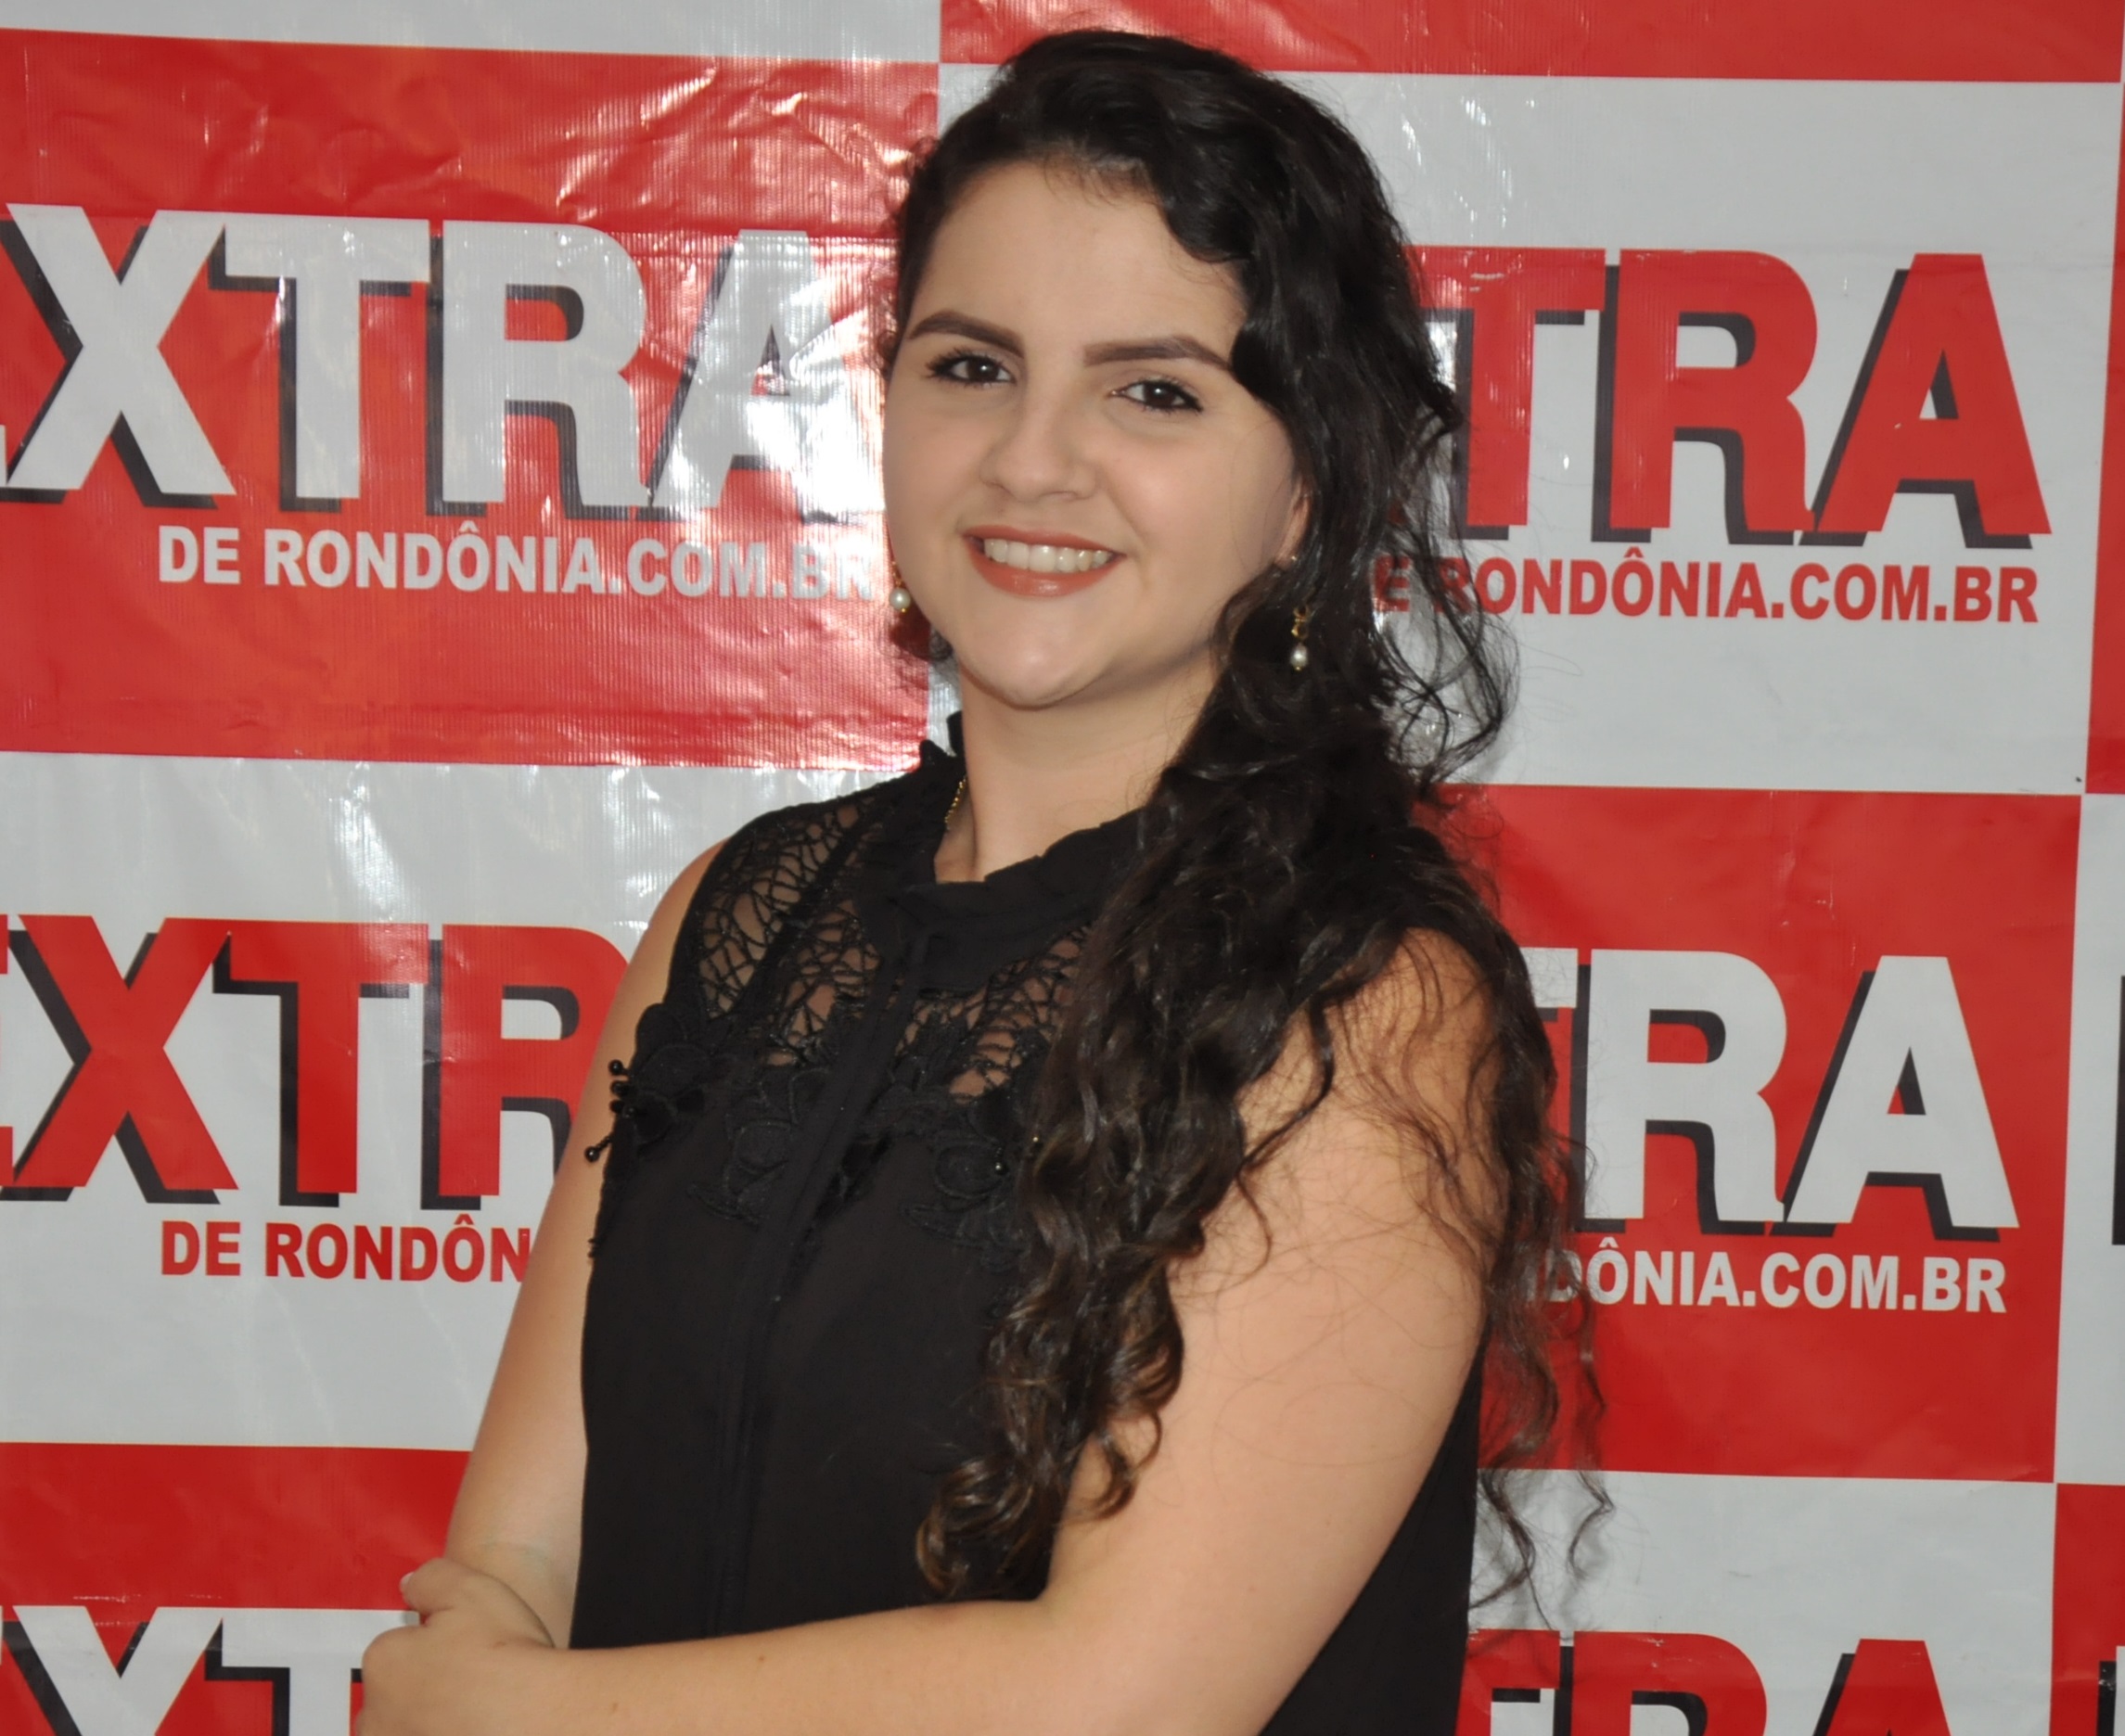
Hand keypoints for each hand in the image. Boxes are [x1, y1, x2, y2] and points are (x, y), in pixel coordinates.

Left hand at [358, 1558, 558, 1735]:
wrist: (534, 1724)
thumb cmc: (501, 1656)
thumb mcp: (470, 1590)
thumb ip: (431, 1579)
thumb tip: (408, 1587)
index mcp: (384, 1664)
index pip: (394, 1652)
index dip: (429, 1649)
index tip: (464, 1654)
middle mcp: (376, 1720)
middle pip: (390, 1704)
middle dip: (416, 1700)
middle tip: (466, 1693)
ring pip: (406, 1732)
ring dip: (427, 1727)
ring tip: (473, 1721)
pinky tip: (477, 1732)